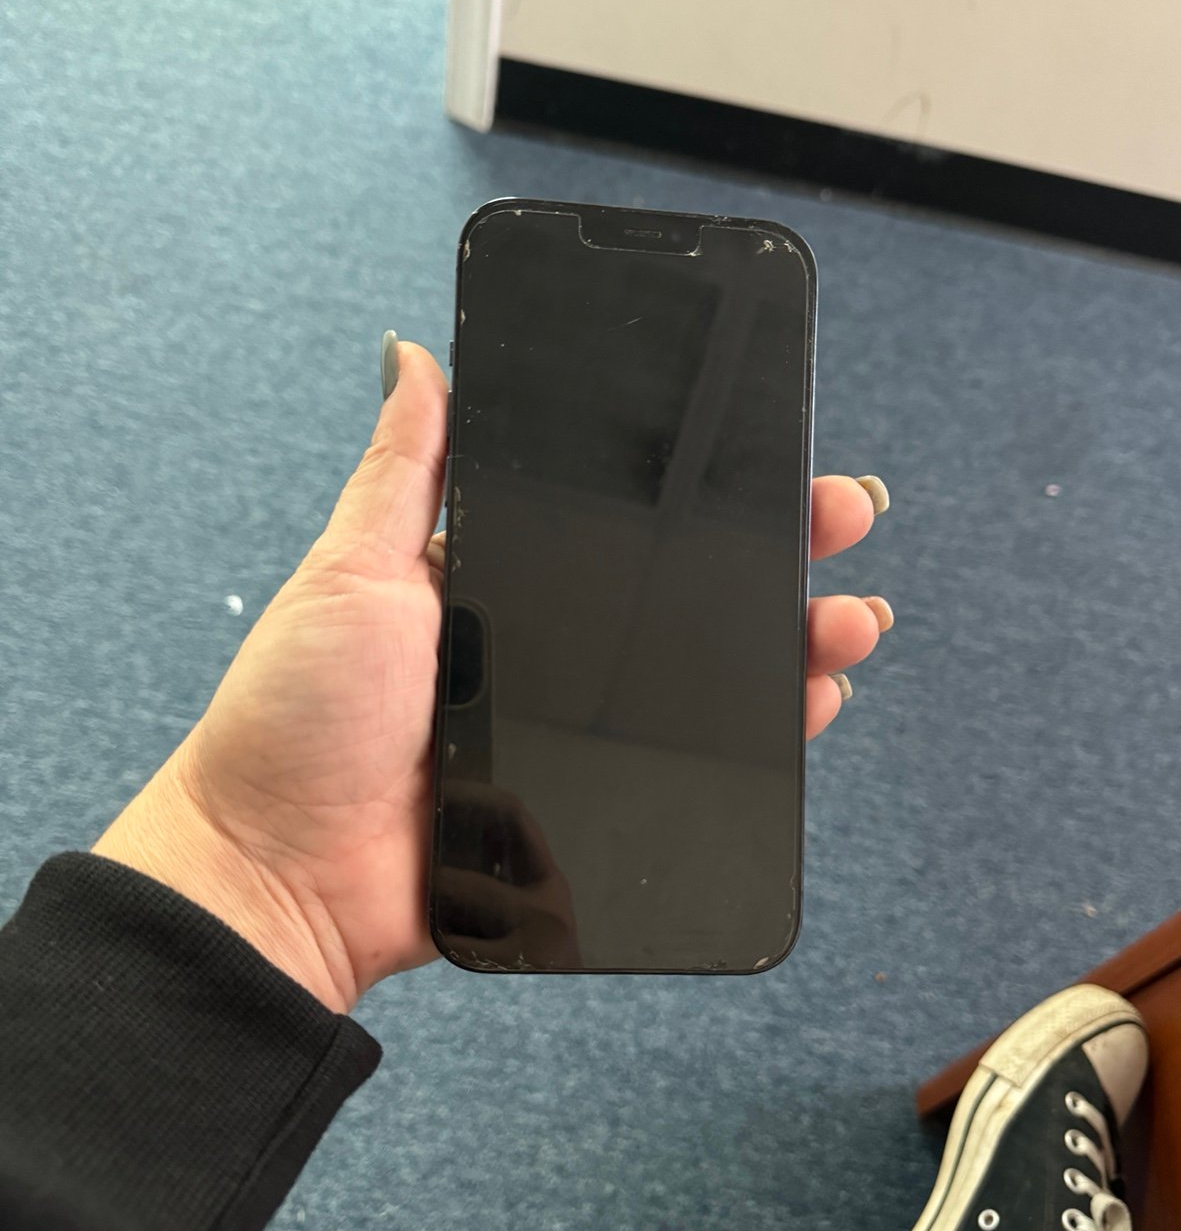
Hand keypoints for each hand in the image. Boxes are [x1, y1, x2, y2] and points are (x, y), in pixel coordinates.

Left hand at [96, 340, 890, 1010]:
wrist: (284, 874)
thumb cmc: (297, 718)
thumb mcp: (351, 571)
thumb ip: (404, 472)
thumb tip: (412, 356)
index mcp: (497, 583)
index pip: (620, 523)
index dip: (698, 491)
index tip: (768, 457)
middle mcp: (549, 653)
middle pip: (684, 596)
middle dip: (773, 555)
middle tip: (839, 519)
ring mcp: (577, 732)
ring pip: (709, 680)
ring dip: (790, 643)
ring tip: (846, 618)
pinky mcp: (590, 804)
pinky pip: (697, 767)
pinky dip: (764, 737)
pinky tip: (809, 705)